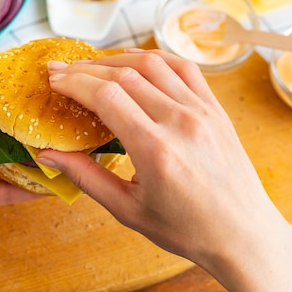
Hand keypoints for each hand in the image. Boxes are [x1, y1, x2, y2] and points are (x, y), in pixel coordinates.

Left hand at [0, 86, 39, 264]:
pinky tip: (52, 185)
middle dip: (26, 131)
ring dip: (33, 160)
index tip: (32, 97)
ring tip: (62, 153)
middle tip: (56, 125)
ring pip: (10, 163)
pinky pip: (8, 191)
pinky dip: (30, 189)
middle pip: (1, 135)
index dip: (5, 102)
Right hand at [39, 49, 277, 261]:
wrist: (243, 234)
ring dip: (116, 59)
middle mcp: (181, 122)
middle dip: (86, 68)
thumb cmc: (187, 229)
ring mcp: (202, 111)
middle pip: (125, 75)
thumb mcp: (128, 210)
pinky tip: (136, 60)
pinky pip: (183, 68)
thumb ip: (86, 177)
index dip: (75, 83)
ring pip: (153, 64)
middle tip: (61, 70)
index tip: (54, 80)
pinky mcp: (215, 109)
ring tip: (92, 65)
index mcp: (156, 150)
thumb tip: (48, 155)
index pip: (107, 96)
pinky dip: (155, 57)